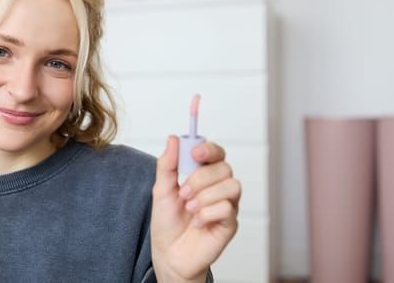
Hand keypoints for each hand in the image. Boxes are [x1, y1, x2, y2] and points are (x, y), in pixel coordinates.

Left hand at [151, 135, 240, 281]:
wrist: (168, 254)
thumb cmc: (167, 224)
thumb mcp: (161, 190)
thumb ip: (167, 165)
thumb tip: (173, 139)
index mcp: (203, 176)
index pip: (216, 153)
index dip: (209, 149)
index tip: (194, 152)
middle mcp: (219, 188)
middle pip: (224, 167)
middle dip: (200, 178)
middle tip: (183, 193)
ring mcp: (227, 205)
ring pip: (231, 185)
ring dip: (206, 196)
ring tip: (190, 208)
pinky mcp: (230, 223)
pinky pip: (228, 208)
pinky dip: (208, 213)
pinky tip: (198, 222)